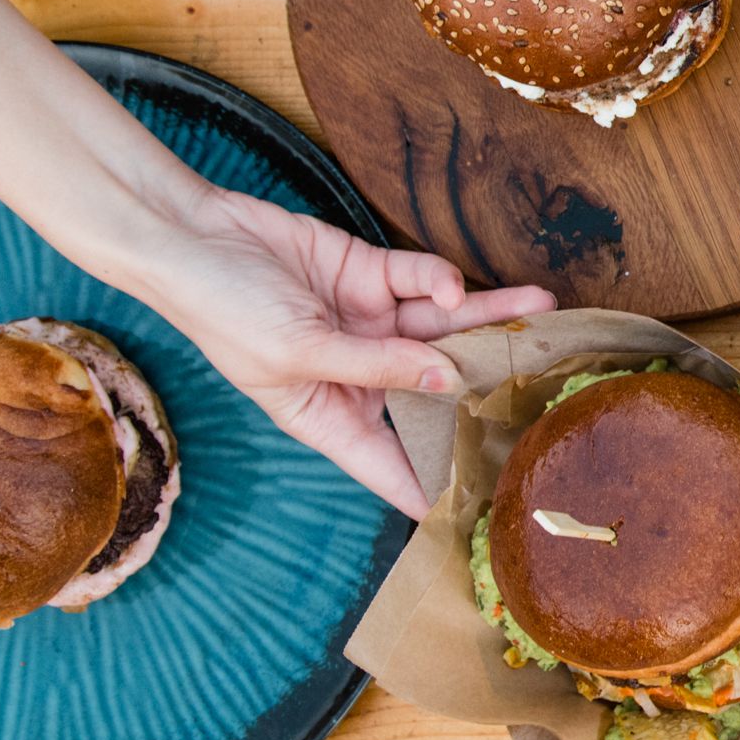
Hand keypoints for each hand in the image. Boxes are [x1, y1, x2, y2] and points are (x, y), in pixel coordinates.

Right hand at [136, 189, 555, 517]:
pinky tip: (449, 286)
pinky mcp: (373, 276)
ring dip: (491, 319)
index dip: (438, 487)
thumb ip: (377, 366)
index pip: (393, 467)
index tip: (491, 507)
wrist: (190, 233)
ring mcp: (370, 325)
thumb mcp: (297, 352)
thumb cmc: (222, 309)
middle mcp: (359, 377)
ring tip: (541, 310)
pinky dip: (440, 282)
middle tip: (549, 388)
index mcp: (330, 417)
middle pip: (437, 393)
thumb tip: (447, 381)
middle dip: (488, 388)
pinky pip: (421, 283)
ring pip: (446, 330)